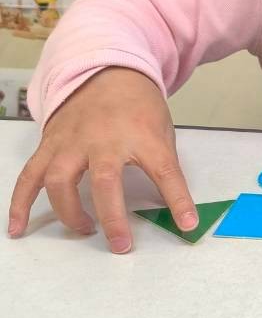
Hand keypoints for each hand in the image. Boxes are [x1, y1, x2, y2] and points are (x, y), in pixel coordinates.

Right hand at [7, 68, 197, 252]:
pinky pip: (30, 175)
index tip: (187, 223)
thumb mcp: (162, 133)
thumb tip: (180, 212)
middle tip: (121, 245)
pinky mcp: (50, 144)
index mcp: (142, 135)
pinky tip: (19, 227)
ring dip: (69, 212)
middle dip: (112, 217)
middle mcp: (105, 138)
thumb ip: (165, 170)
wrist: (108, 72)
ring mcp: (72, 141)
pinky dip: (21, 203)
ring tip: (85, 230)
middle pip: (104, 180)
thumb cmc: (139, 109)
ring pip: (60, 179)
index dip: (177, 199)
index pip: (164, 170)